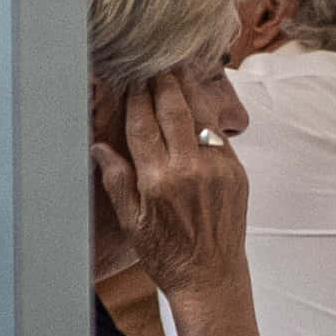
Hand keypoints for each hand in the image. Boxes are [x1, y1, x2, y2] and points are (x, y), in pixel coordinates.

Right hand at [93, 64, 253, 301]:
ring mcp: (218, 169)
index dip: (135, 98)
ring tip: (177, 66)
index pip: (142, 125)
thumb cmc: (165, 253)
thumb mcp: (130, 220)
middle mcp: (189, 170)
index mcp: (158, 181)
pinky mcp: (237, 172)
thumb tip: (99, 145)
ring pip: (201, 116)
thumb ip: (116, 179)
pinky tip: (199, 97)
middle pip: (174, 111)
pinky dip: (207, 113)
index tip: (129, 78)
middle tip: (154, 60)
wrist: (210, 275)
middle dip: (162, 82)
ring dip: (188, 88)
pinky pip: (219, 135)